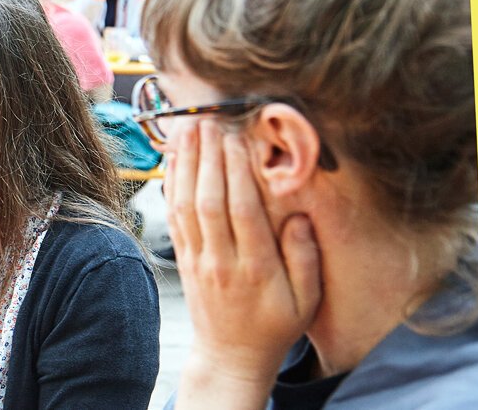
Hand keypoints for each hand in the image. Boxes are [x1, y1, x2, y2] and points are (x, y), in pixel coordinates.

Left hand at [167, 120, 321, 382]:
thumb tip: (297, 217)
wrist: (231, 356)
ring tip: (189, 129)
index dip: (237, 173)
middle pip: (209, 201)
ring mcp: (197, 259)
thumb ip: (304, 259)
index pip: (242, 212)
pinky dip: (172, 186)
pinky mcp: (182, 259)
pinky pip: (174, 217)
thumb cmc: (275, 325)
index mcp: (255, 269)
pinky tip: (174, 159)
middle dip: (208, 158)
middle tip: (210, 120)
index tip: (238, 139)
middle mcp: (220, 261)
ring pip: (187, 205)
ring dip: (187, 165)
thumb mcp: (305, 300)